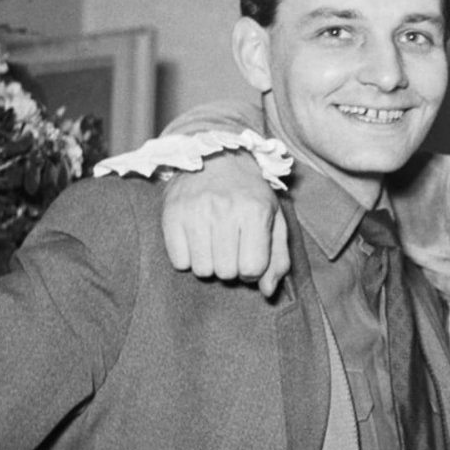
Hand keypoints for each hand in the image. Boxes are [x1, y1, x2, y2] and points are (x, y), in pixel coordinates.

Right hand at [162, 156, 289, 297]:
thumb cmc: (250, 195)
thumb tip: (268, 291)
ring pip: (202, 269)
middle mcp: (224, 210)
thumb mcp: (275, 220)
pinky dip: (188, 257)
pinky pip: (178, 261)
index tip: (250, 254)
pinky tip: (196, 241)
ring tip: (213, 243)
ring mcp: (194, 211)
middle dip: (231, 266)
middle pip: (226, 272)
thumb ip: (278, 258)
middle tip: (230, 247)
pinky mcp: (171, 214)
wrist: (217, 157)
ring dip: (209, 263)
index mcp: (255, 211)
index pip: (252, 268)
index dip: (252, 269)